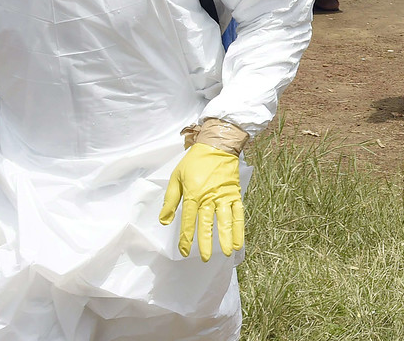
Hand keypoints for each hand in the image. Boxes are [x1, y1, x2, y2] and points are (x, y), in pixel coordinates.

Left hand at [159, 143, 242, 261]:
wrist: (217, 145)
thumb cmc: (194, 162)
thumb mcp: (176, 177)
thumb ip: (170, 199)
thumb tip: (164, 221)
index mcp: (193, 193)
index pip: (188, 220)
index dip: (186, 237)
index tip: (184, 251)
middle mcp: (209, 197)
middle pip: (207, 223)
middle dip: (206, 242)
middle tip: (204, 258)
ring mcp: (224, 196)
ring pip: (225, 220)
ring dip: (226, 237)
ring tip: (227, 253)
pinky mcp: (235, 194)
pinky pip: (238, 213)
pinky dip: (239, 228)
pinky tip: (239, 241)